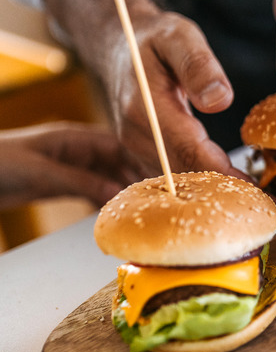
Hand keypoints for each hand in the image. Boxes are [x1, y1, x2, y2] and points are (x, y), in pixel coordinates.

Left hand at [0, 122, 141, 208]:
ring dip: (119, 193)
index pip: (119, 146)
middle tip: (154, 200)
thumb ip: (79, 181)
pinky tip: (111, 214)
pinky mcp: (58, 185)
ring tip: (137, 210)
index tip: (159, 177)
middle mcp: (76, 152)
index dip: (140, 160)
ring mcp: (68, 168)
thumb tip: (115, 191)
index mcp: (74, 138)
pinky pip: (89, 192)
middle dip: (134, 179)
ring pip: (105, 179)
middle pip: (116, 163)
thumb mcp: (41, 172)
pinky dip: (101, 202)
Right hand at [43, 0, 248, 181]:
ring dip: (209, 190)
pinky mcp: (141, 152)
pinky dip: (198, 182)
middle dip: (219, 189)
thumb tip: (220, 100)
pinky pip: (171, 174)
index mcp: (144, 107)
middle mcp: (135, 134)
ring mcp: (135, 147)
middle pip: (181, 172)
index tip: (250, 187)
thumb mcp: (179, 36)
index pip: (187, 149)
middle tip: (260, 202)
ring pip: (175, 178)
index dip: (220, 171)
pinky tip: (227, 187)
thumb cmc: (155, 40)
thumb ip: (198, 65)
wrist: (118, 46)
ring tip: (249, 200)